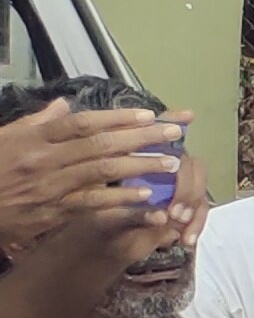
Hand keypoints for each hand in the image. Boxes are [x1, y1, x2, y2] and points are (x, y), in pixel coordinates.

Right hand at [0, 100, 181, 246]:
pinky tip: (145, 196)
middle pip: (100, 144)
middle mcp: (44, 159)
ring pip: (102, 172)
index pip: (82, 123)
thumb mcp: (3, 138)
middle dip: (141, 137)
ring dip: (139, 165)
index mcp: (33, 138)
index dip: (117, 118)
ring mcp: (50, 186)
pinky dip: (120, 200)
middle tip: (174, 134)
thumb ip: (36, 122)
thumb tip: (65, 105)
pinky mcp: (52, 213)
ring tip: (169, 162)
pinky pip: (92, 204)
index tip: (148, 115)